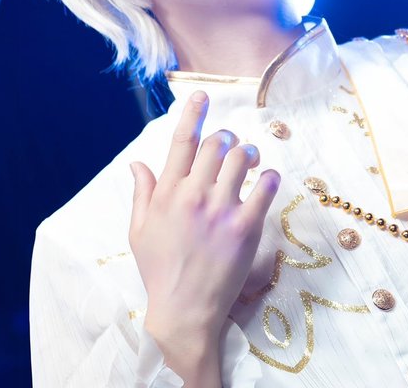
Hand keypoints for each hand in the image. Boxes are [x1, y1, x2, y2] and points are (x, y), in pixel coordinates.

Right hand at [129, 91, 279, 375]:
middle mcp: (193, 196)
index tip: (202, 95)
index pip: (181, 142)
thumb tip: (137, 163)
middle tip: (232, 146)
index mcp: (166, 194)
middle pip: (217, 144)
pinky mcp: (246, 227)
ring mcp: (220, 210)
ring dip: (250, 152)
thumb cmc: (159, 270)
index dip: (193, 114)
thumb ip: (142, 193)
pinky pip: (267, 186)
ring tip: (251, 160)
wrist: (183, 311)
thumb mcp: (139, 231)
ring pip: (243, 158)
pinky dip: (271, 177)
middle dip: (227, 138)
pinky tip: (268, 180)